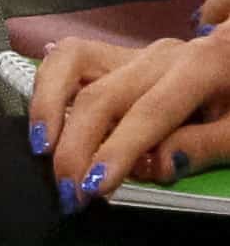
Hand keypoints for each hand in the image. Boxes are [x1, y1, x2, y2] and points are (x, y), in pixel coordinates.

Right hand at [29, 26, 229, 201]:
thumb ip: (205, 146)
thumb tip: (156, 166)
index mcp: (204, 65)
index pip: (149, 112)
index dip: (118, 150)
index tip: (93, 187)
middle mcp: (160, 55)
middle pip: (100, 96)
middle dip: (76, 148)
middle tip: (69, 193)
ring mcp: (135, 52)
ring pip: (71, 66)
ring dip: (47, 110)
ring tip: (41, 151)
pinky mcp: (118, 57)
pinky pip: (68, 59)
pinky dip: (46, 86)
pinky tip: (42, 121)